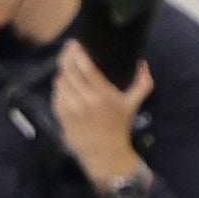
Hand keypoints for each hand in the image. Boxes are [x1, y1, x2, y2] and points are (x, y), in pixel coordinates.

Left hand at [53, 43, 151, 191]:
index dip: (77, 53)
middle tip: (67, 50)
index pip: (86, 68)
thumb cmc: (119, 127)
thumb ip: (143, 83)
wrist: (104, 153)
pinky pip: (55, 97)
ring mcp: (71, 110)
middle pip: (69, 72)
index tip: (74, 44)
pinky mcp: (62, 118)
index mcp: (103, 95)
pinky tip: (63, 86)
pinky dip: (58, 89)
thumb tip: (143, 64)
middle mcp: (85, 101)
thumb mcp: (133, 104)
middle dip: (66, 58)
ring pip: (60, 84)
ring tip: (66, 68)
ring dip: (61, 73)